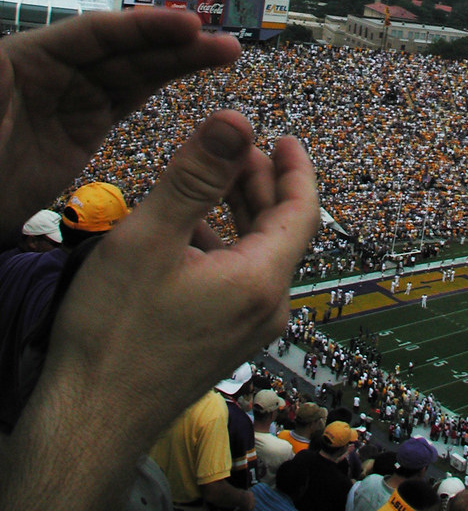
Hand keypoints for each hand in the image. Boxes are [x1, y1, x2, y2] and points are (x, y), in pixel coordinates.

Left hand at [0, 8, 240, 240]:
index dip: (143, 27)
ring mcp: (70, 97)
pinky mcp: (83, 127)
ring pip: (133, 70)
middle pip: (123, 49)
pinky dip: (161, 84)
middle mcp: (54, 68)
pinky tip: (191, 75)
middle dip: (175, 43)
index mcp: (27, 58)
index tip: (190, 24)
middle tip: (227, 45)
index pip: (94, 34)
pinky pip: (128, 97)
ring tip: (227, 53)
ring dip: (179, 60)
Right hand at [0, 111, 318, 510]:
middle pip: (281, 230)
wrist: (90, 421)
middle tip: (241, 148)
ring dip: (241, 212)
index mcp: (261, 280)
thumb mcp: (152, 239)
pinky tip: (192, 231)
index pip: (302, 211)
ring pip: (258, 254)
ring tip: (215, 179)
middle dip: (263, 183)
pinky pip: (238, 279)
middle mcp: (265, 308)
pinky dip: (224, 244)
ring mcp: (245, 329)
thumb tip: (235, 121)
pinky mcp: (223, 340)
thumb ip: (196, 175)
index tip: (284, 138)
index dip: (296, 168)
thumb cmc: (115, 333)